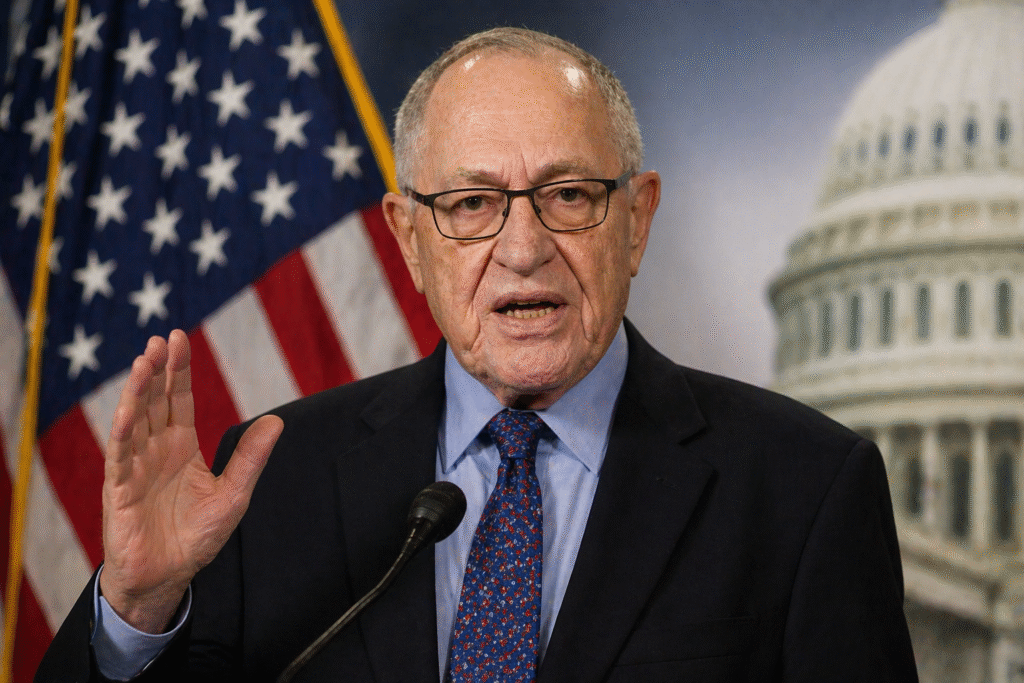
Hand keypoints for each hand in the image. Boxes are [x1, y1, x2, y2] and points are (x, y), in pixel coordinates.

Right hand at [99, 330, 282, 632]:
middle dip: (158, 370)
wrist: (167, 577)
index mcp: (181, 447)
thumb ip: (251, 458)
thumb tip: (277, 420)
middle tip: (161, 339)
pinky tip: (128, 409)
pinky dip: (123, 432)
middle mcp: (155, 450)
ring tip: (144, 362)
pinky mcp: (120, 490)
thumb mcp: (234, 494)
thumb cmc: (196, 536)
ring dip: (138, 392)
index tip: (179, 338)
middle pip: (155, 402)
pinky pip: (120, 456)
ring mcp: (135, 467)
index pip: (178, 400)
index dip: (178, 370)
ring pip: (134, 421)